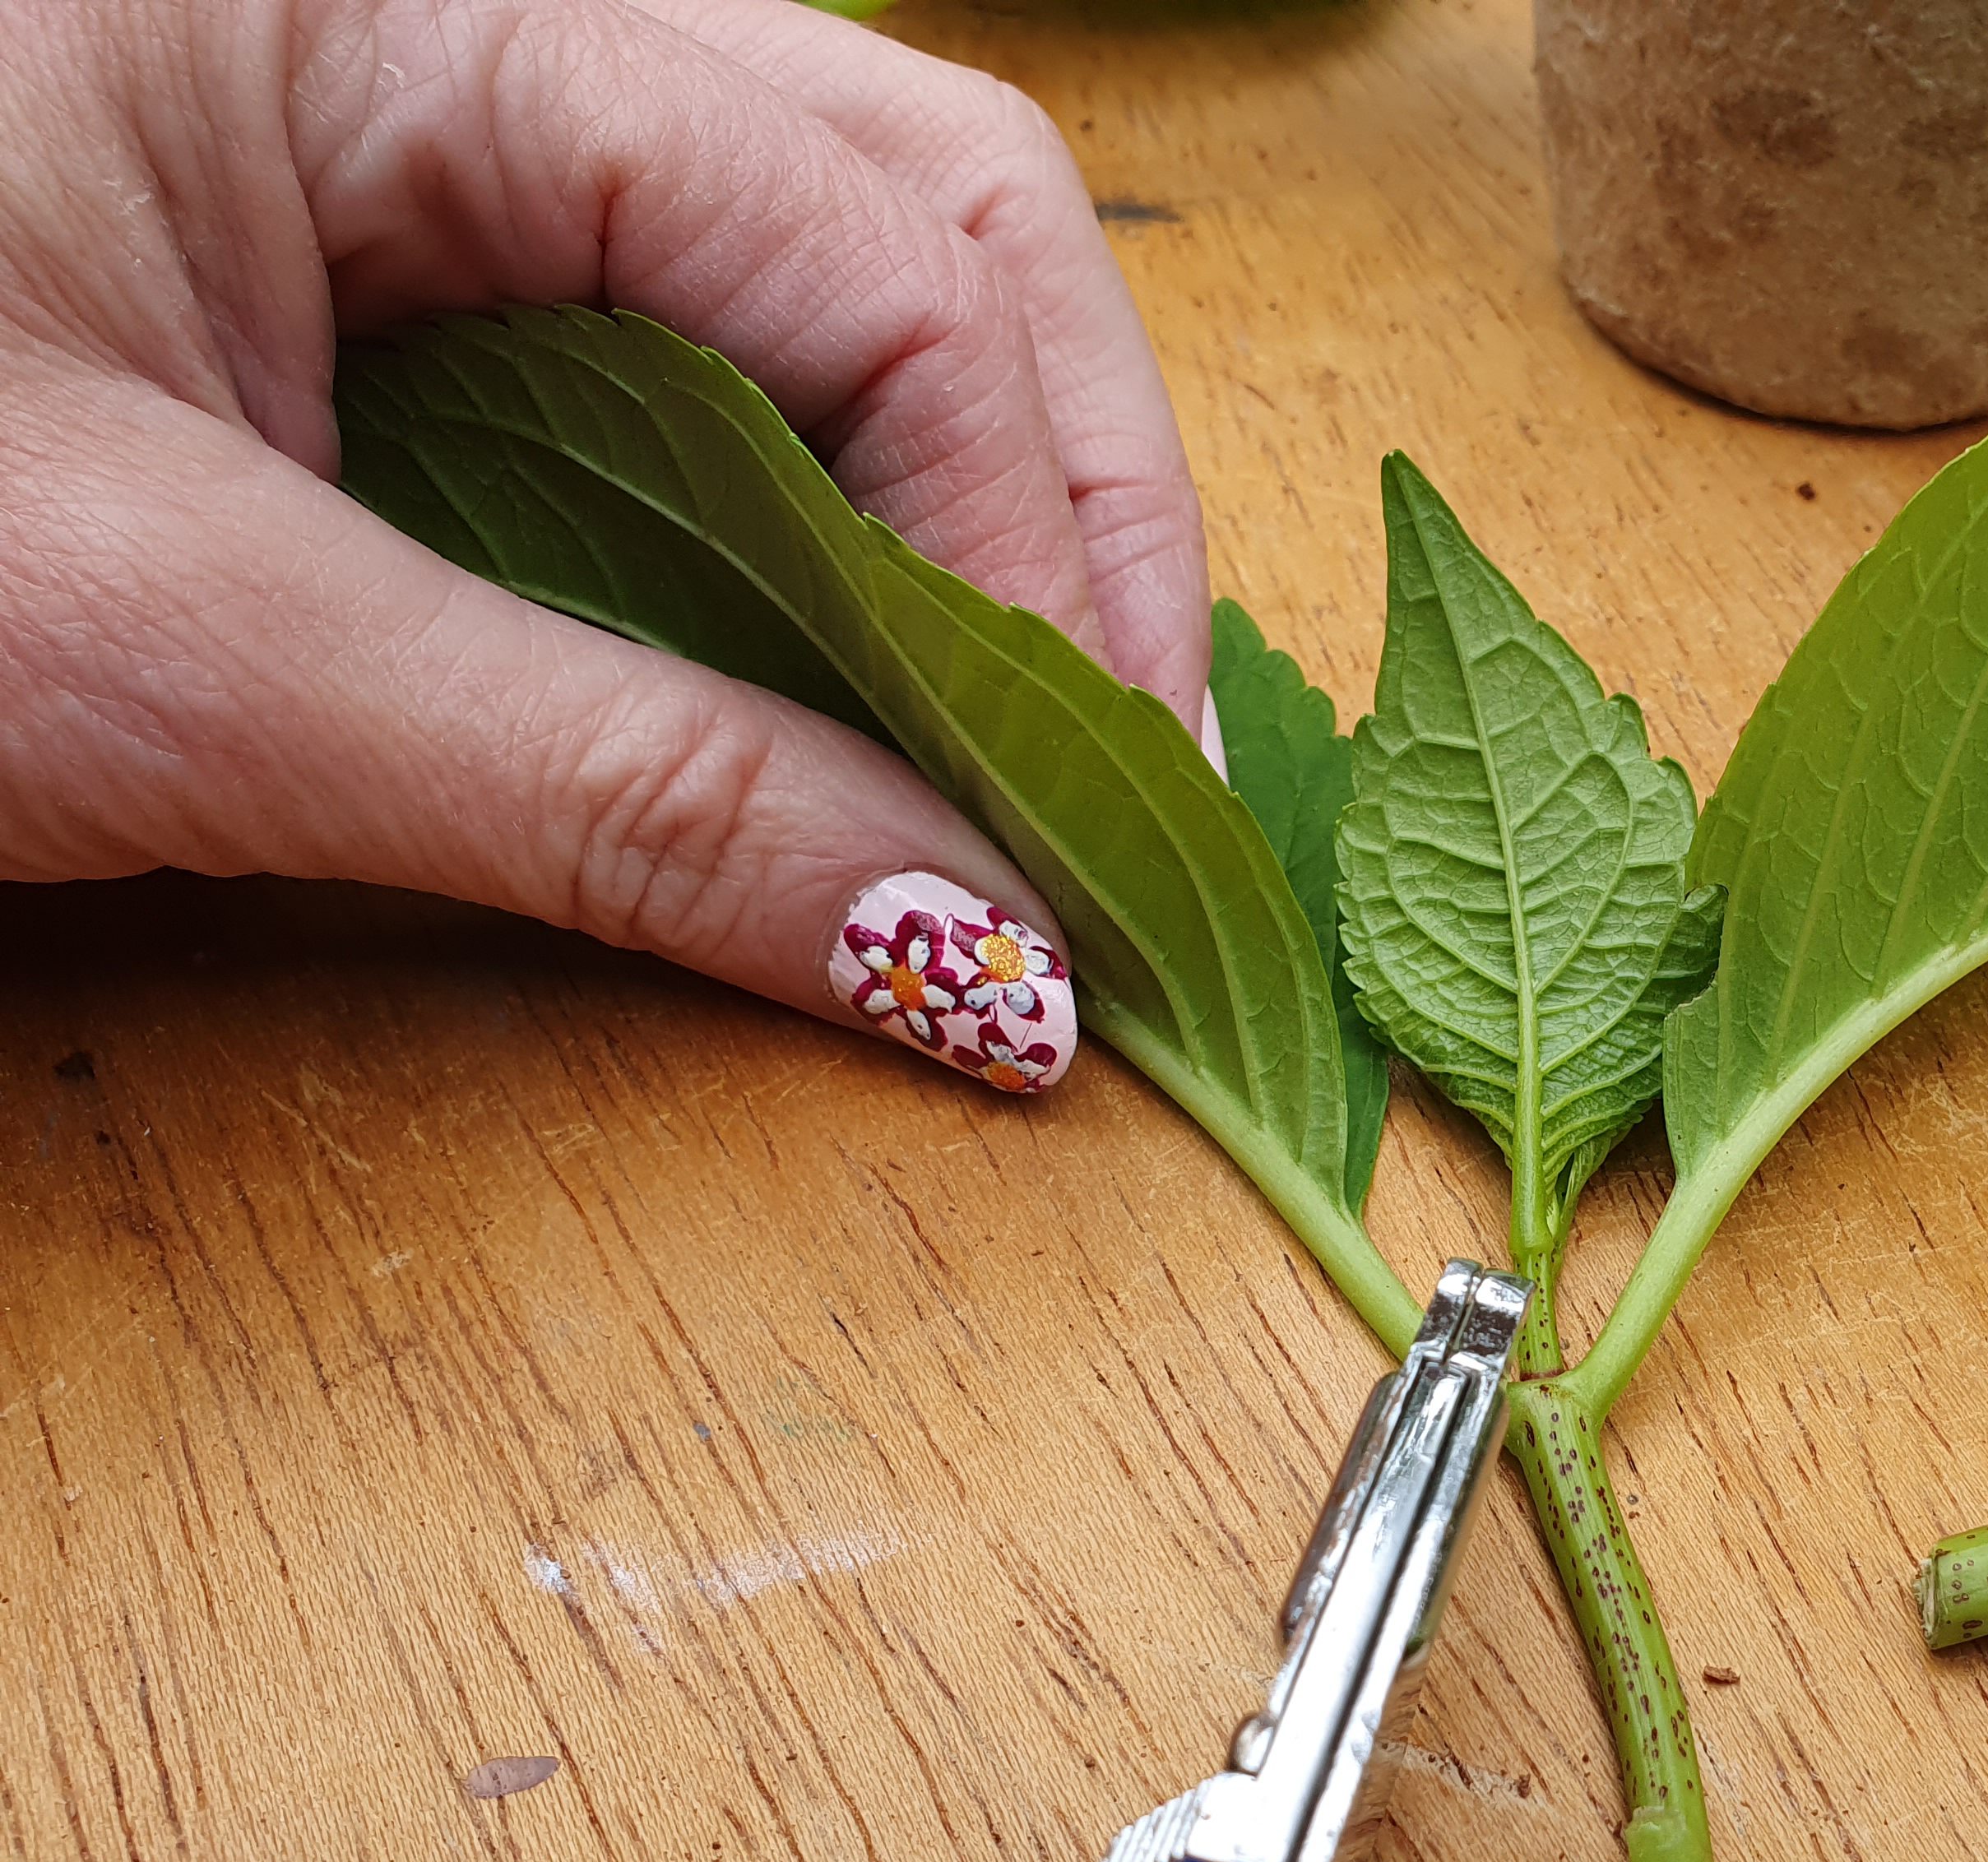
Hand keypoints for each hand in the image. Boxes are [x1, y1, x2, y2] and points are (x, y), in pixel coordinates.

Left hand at [0, 0, 1205, 1092]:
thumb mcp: (176, 656)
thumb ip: (619, 793)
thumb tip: (967, 959)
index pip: (891, 252)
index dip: (1045, 558)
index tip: (1093, 843)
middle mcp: (467, 4)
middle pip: (932, 217)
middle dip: (1071, 522)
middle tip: (1130, 814)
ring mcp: (435, 112)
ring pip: (841, 280)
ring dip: (966, 534)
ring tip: (1035, 777)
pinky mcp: (388, 249)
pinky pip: (695, 361)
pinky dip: (813, 545)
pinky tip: (861, 699)